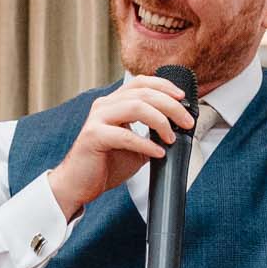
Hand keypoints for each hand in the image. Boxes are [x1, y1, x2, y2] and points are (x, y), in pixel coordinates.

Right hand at [45, 75, 194, 220]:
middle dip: (171, 105)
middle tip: (187, 122)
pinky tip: (158, 152)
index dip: (164, 86)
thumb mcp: (135, 146)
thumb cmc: (105, 164)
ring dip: (161, 121)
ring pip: (136, 107)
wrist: (79, 185)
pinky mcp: (94, 136)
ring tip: (171, 138)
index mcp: (113, 103)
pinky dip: (146, 144)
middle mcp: (104, 105)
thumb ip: (151, 134)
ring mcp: (97, 119)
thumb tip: (177, 130)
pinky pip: (126, 135)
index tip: (183, 97)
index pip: (141, 82)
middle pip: (143, 93)